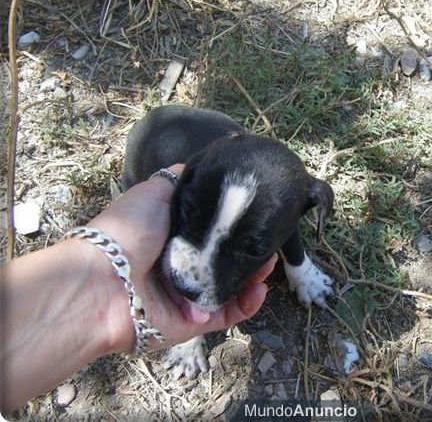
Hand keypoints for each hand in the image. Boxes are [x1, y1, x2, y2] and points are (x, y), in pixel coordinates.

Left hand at [85, 165, 275, 352]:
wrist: (105, 280)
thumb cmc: (129, 231)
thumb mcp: (154, 192)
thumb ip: (179, 182)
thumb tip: (200, 167)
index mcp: (174, 240)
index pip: (213, 235)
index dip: (236, 228)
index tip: (257, 219)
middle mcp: (183, 269)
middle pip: (226, 262)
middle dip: (251, 253)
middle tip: (267, 243)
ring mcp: (190, 297)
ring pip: (233, 288)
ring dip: (255, 277)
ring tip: (268, 263)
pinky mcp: (195, 322)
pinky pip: (229, 314)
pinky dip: (248, 304)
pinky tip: (259, 288)